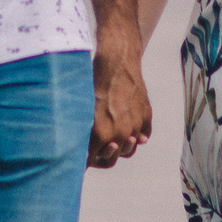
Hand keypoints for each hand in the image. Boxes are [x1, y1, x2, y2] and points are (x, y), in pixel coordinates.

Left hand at [89, 40, 152, 167]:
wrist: (116, 60)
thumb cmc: (93, 81)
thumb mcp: (81, 109)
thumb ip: (79, 132)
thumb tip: (75, 149)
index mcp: (101, 134)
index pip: (92, 160)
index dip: (85, 160)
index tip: (80, 157)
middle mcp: (121, 133)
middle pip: (111, 159)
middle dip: (101, 155)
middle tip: (94, 147)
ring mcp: (136, 126)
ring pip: (129, 149)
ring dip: (120, 146)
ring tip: (111, 137)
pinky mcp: (146, 116)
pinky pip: (143, 135)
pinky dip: (137, 134)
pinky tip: (127, 126)